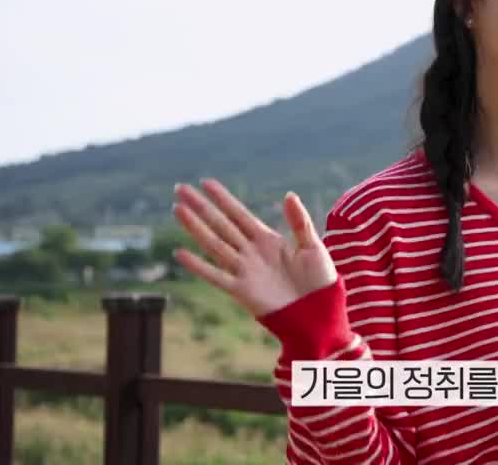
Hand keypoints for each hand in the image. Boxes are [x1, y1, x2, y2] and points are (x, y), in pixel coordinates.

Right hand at [171, 179, 336, 318]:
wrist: (320, 315)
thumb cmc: (319, 281)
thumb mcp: (313, 247)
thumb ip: (299, 223)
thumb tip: (289, 195)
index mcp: (267, 240)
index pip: (239, 214)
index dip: (223, 198)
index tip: (205, 182)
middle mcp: (251, 252)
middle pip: (221, 224)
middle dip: (201, 207)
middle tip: (180, 188)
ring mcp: (244, 270)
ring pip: (214, 244)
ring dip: (195, 228)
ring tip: (178, 210)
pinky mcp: (241, 291)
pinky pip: (216, 276)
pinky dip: (198, 266)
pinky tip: (181, 253)